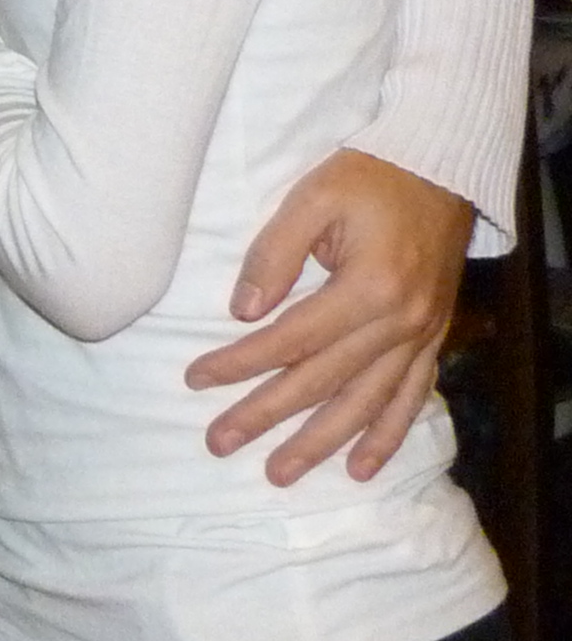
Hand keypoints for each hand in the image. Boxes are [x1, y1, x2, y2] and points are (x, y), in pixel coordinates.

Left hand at [188, 150, 471, 484]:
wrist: (443, 168)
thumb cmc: (369, 176)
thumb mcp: (312, 198)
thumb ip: (274, 254)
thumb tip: (242, 312)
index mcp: (369, 287)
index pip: (290, 339)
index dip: (240, 363)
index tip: (196, 379)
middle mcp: (400, 322)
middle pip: (323, 381)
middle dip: (266, 416)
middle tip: (219, 443)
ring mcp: (422, 334)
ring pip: (366, 402)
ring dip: (321, 442)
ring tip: (280, 472)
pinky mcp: (433, 337)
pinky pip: (411, 397)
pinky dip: (387, 435)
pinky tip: (361, 467)